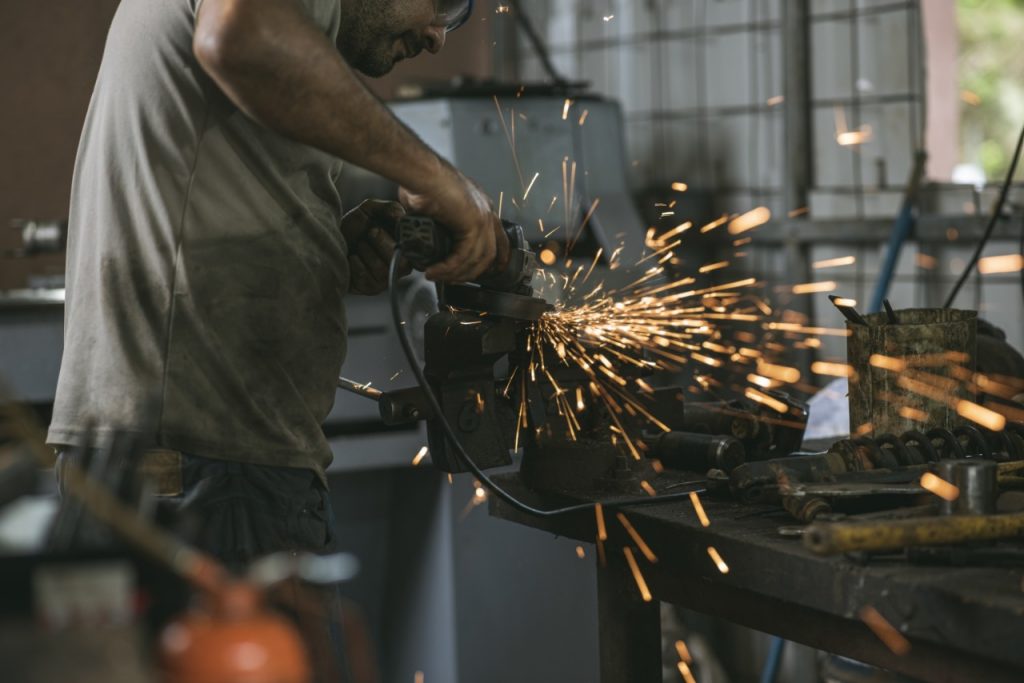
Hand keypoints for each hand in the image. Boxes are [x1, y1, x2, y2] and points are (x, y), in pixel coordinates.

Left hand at [340, 199, 411, 294]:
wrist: (329, 241)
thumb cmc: (352, 227)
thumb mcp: (370, 210)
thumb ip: (389, 208)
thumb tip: (402, 216)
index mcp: (406, 247)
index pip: (419, 253)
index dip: (410, 243)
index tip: (396, 228)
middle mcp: (400, 266)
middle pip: (403, 264)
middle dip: (383, 243)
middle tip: (371, 231)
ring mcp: (386, 279)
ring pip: (382, 269)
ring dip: (366, 251)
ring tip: (359, 244)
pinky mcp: (370, 288)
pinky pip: (365, 276)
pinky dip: (355, 262)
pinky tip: (352, 257)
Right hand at [398, 165, 503, 281]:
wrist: (421, 173)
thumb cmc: (422, 182)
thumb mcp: (434, 207)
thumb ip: (437, 224)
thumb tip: (425, 238)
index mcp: (480, 205)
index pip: (497, 237)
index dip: (496, 257)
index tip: (491, 270)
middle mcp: (485, 211)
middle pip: (488, 254)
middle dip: (472, 272)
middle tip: (454, 281)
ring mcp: (482, 218)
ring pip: (475, 259)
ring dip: (455, 273)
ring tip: (437, 276)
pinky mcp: (473, 225)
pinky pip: (463, 257)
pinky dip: (448, 268)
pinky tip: (435, 271)